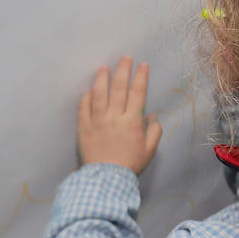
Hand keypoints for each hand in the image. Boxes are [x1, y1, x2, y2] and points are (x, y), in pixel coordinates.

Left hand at [77, 56, 162, 172]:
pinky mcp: (84, 127)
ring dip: (102, 78)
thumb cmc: (130, 165)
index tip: (142, 65)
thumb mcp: (150, 150)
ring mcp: (97, 121)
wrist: (106, 179)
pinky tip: (90, 90)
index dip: (141, 77)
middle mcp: (115, 117)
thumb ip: (154, 131)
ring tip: (104, 67)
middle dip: (123, 70)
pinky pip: (84, 108)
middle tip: (124, 58)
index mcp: (132, 121)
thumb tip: (152, 115)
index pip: (138, 93)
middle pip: (119, 88)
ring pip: (99, 94)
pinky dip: (87, 97)